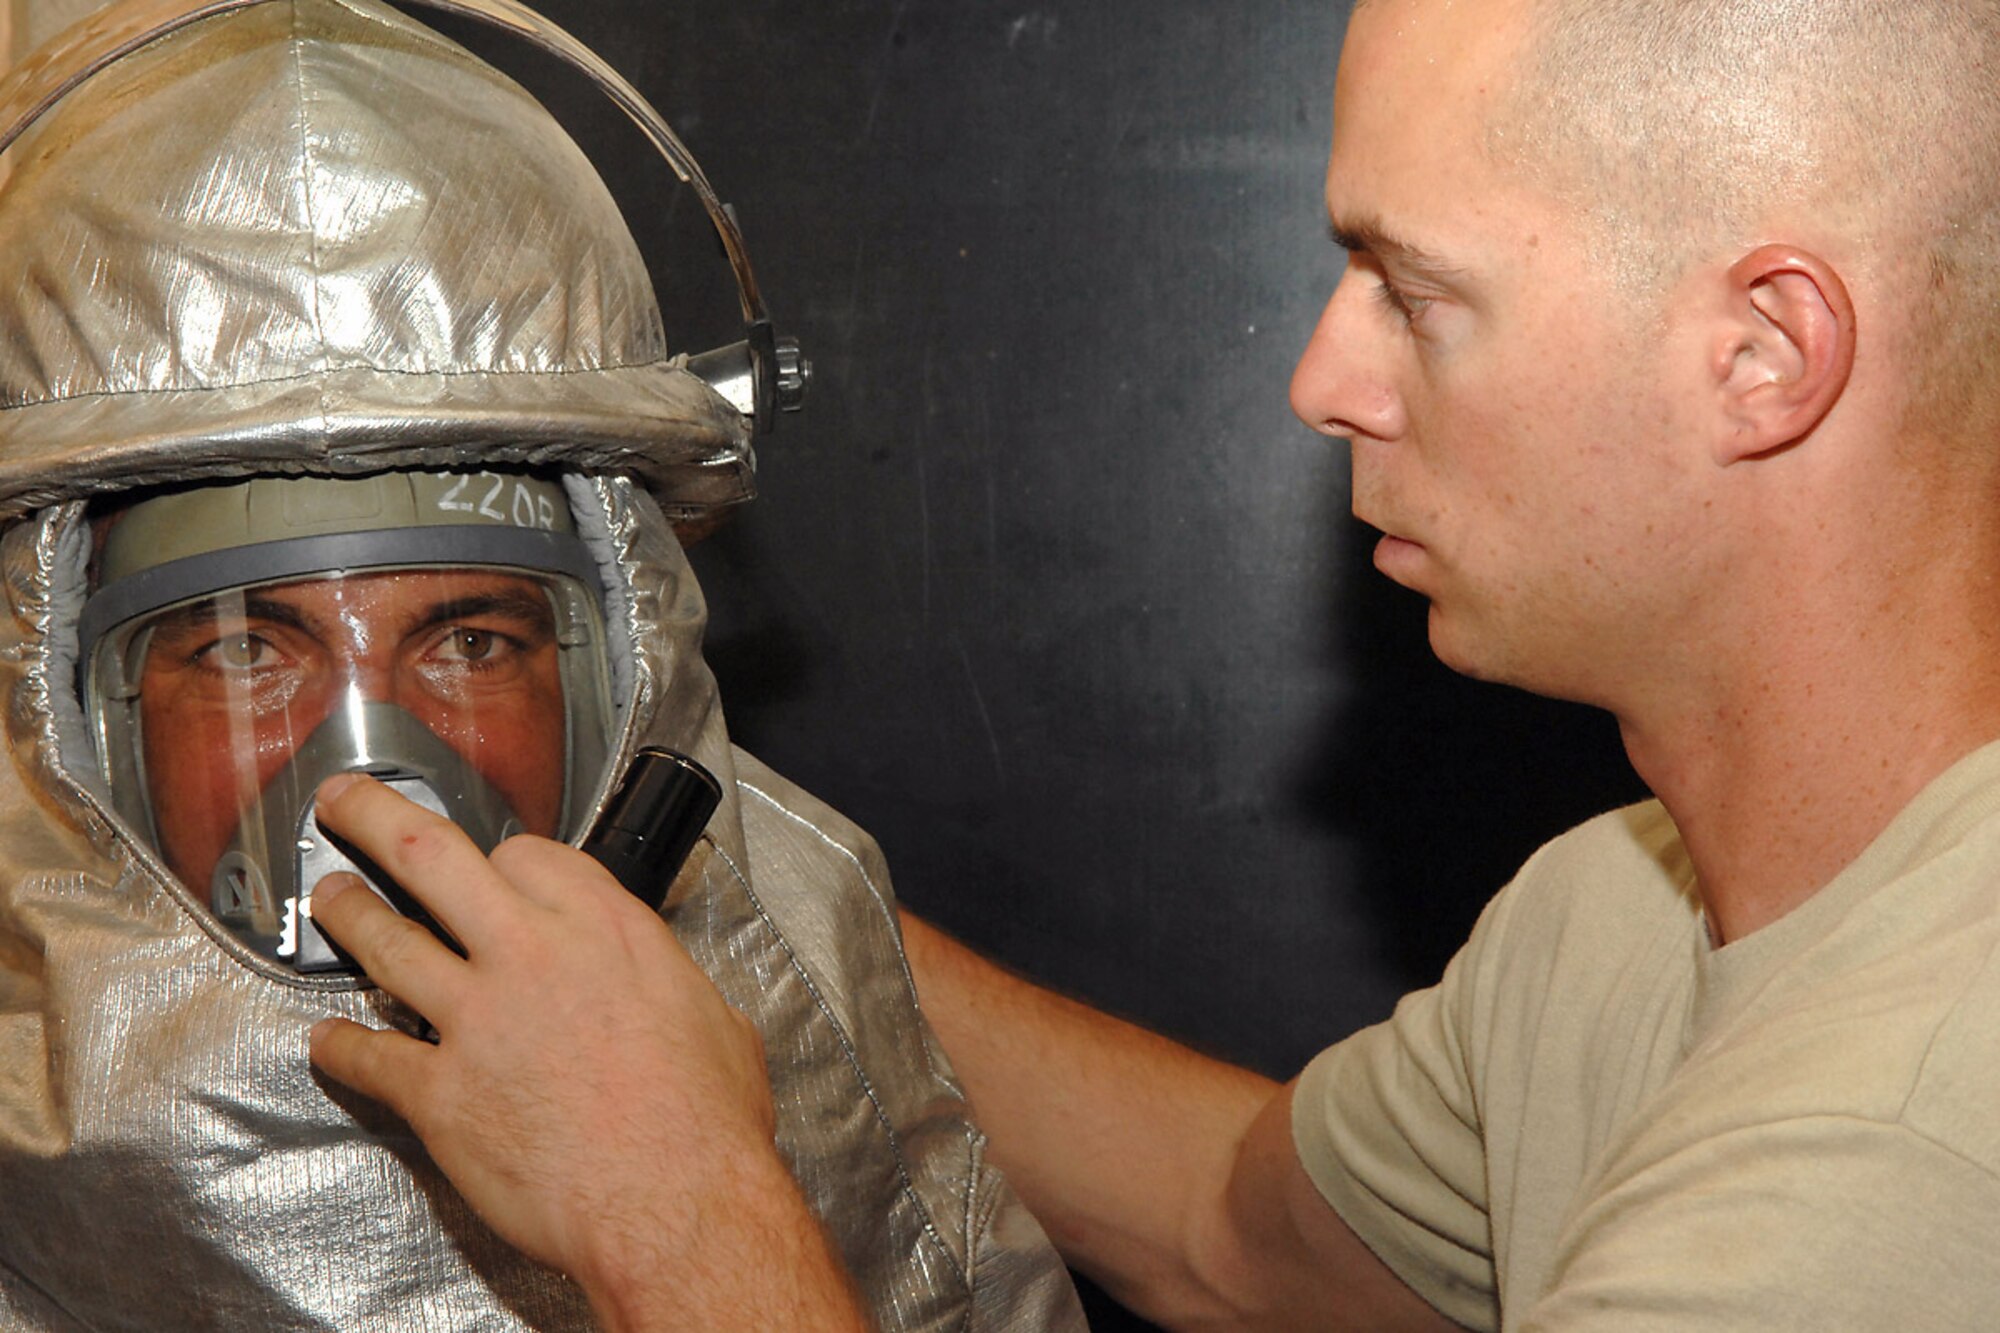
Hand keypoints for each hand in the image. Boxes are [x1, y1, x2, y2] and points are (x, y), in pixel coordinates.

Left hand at [306, 773, 869, 1331]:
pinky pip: (370, 1057)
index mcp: (605, 927)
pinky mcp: (441, 1091)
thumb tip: (678, 999)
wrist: (673, 1203)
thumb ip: (675, 989)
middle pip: (432, 857)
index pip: (528, 854)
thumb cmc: (704, 1125)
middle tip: (347, 803)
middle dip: (376, 817)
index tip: (492, 863)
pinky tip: (329, 1041)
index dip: (502, 857)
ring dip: (348, 915)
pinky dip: (341, 1047)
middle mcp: (533, 953)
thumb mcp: (717, 1021)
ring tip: (330, 899)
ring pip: (388, 941)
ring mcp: (478, 1018)